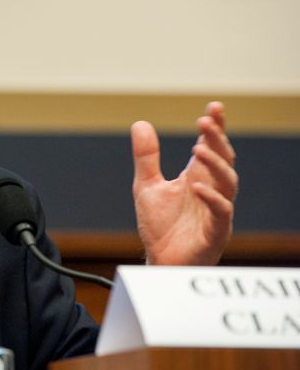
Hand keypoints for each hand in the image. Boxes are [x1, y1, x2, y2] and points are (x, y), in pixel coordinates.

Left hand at [131, 101, 237, 264]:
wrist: (159, 262)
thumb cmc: (160, 226)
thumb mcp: (146, 186)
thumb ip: (146, 157)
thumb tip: (140, 123)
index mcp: (197, 178)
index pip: (210, 148)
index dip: (214, 128)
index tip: (214, 107)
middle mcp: (210, 190)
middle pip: (223, 160)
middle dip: (217, 139)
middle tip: (206, 121)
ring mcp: (215, 211)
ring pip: (228, 183)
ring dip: (215, 165)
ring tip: (199, 149)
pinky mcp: (215, 232)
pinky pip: (221, 213)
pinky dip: (212, 198)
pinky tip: (197, 186)